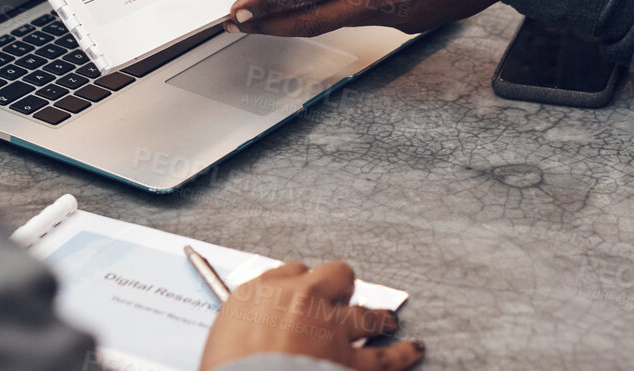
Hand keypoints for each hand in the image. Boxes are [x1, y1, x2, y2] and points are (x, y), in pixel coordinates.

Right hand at [199, 261, 423, 370]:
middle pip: (333, 275)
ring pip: (366, 311)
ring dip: (378, 316)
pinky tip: (412, 349)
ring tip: (386, 319)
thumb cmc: (229, 370)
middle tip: (343, 298)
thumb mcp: (222, 342)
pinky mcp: (351, 359)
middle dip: (340, 287)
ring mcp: (329, 327)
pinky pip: (385, 356)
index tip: (305, 292)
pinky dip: (402, 353)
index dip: (302, 283)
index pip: (289, 272)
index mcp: (260, 294)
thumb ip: (244, 327)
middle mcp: (299, 299)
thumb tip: (255, 336)